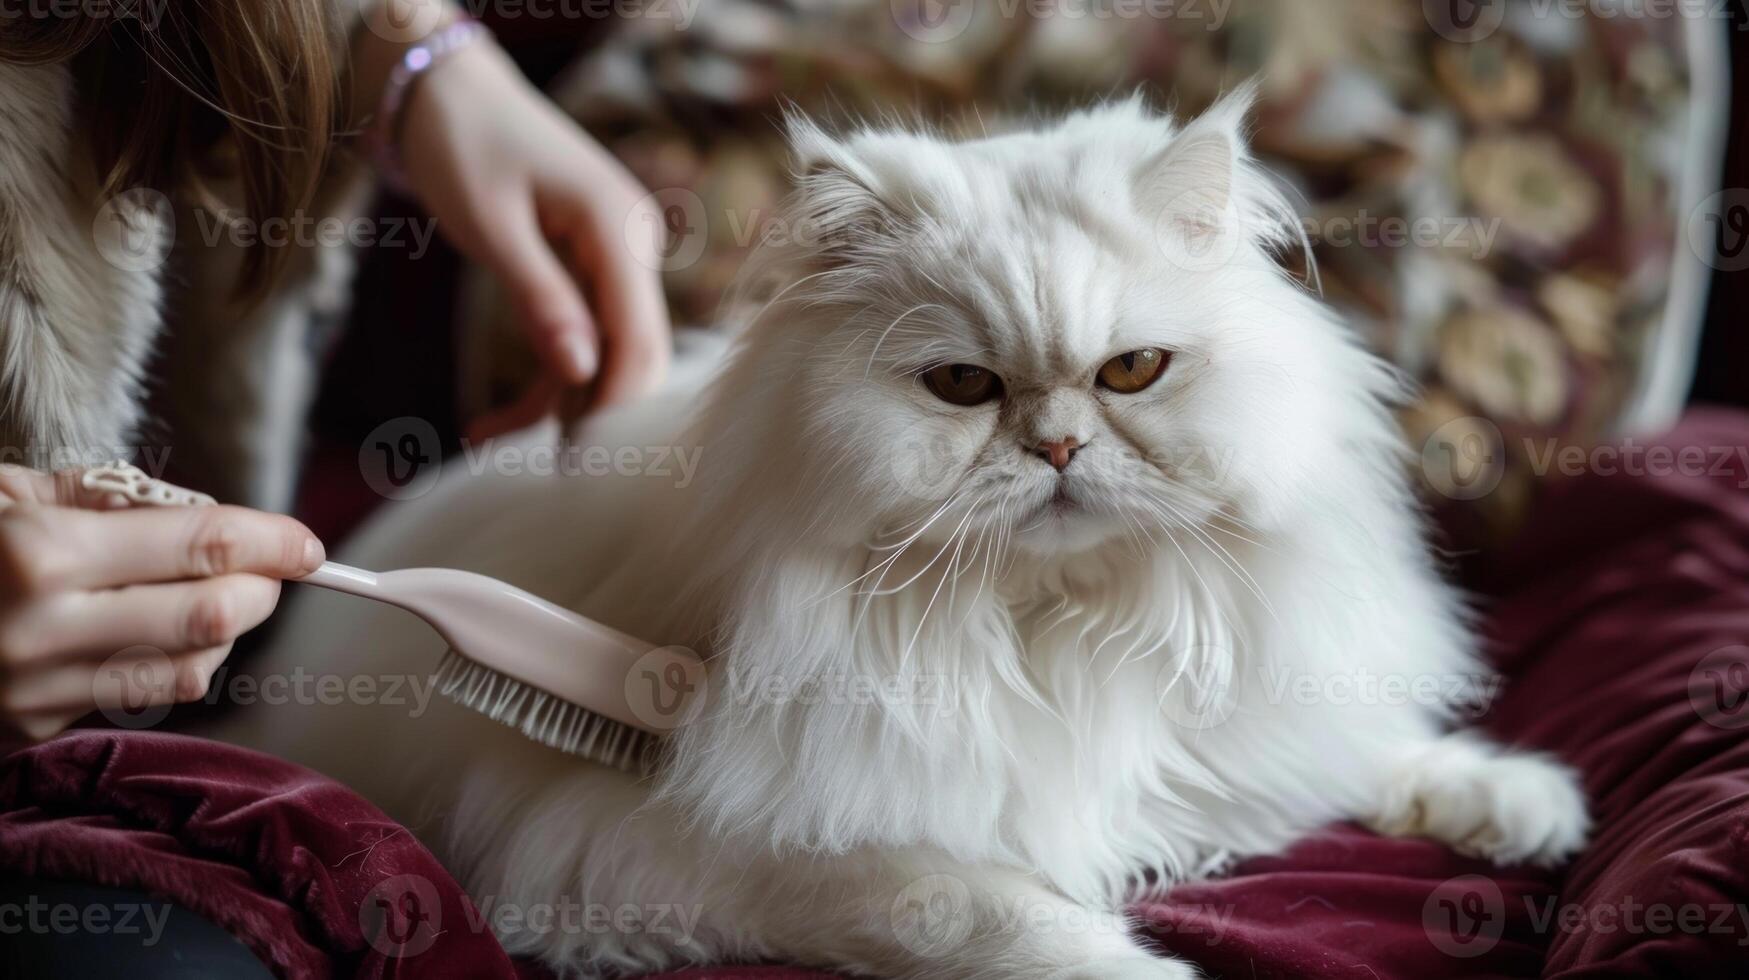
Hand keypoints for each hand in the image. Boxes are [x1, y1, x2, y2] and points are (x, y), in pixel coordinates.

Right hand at [0, 467, 323, 740]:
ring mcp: (41, 688)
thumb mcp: (14, 491)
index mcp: (45, 553)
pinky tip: (166, 632)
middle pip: (214, 614)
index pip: (203, 546)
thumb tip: (209, 514)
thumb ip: (117, 499)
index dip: (273, 541)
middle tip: (267, 569)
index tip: (305, 544)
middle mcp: (48, 629)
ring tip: (214, 597)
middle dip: (262, 588)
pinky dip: (181, 661)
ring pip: (193, 669)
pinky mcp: (37, 727)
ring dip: (229, 631)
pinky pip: (147, 696)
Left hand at [397, 38, 672, 433]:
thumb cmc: (465, 144)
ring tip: (486, 442)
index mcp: (619, 228)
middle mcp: (631, 246)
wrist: (447, 92)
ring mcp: (613, 261)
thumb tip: (579, 374)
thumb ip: (540, 299)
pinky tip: (493, 423)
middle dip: (594, 415)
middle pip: (635, 354)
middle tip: (546, 473)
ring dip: (556, 407)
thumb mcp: (492, 225)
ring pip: (604, 355)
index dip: (616, 404)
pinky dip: (543, 382)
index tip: (579, 460)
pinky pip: (578, 340)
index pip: (639, 336)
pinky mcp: (588, 273)